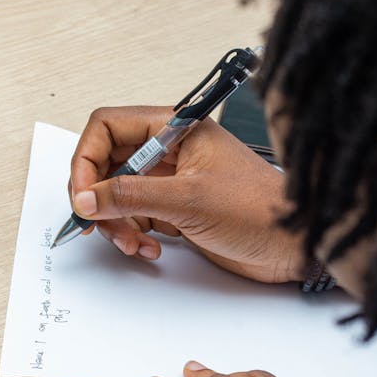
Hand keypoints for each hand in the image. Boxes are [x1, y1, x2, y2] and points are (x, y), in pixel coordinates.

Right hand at [69, 106, 308, 282]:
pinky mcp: (176, 209)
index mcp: (175, 128)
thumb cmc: (259, 210)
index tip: (82, 195)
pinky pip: (135, 217)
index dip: (87, 159)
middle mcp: (170, 150)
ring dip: (116, 223)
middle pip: (107, 164)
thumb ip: (130, 196)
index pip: (108, 128)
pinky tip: (151, 248)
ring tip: (135, 243)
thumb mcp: (187, 200)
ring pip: (116, 195)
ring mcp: (172, 181)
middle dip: (98, 198)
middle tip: (100, 224)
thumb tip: (85, 197)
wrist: (294, 246)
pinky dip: (134, 235)